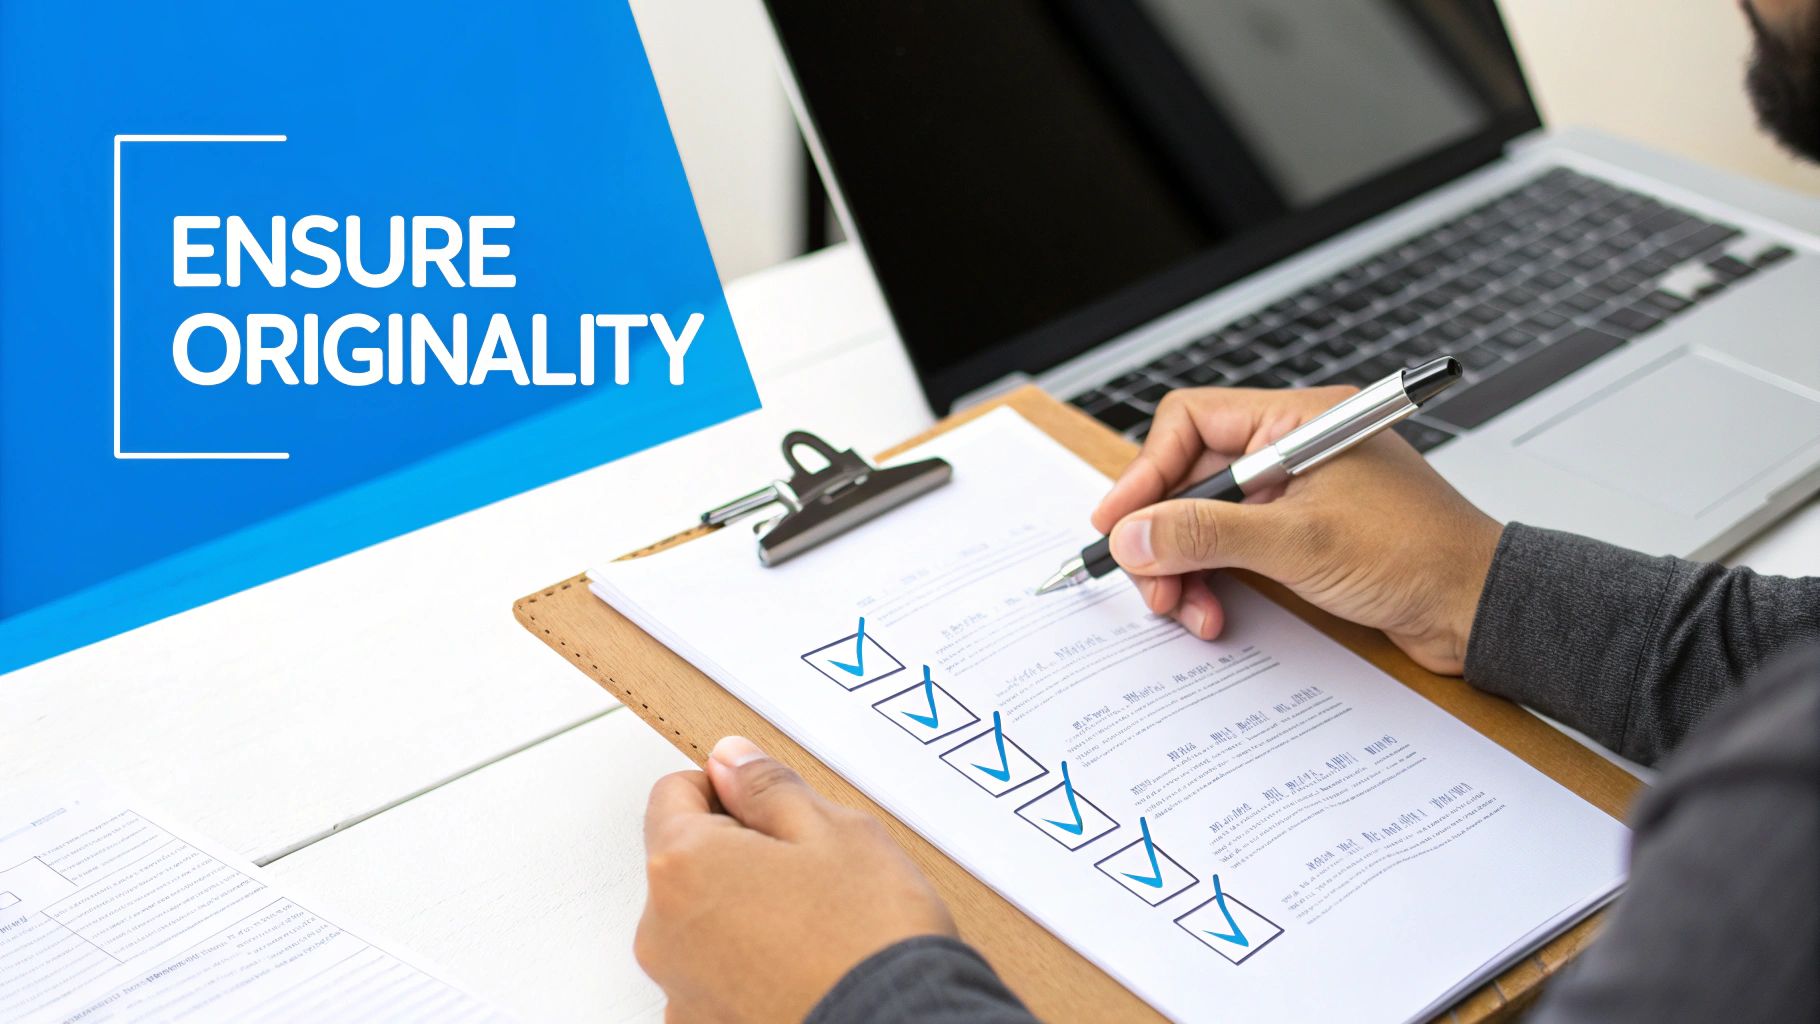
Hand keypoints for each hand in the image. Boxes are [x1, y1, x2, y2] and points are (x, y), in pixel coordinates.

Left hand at [637, 736, 955, 1022]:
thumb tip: (732, 761)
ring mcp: (681, 990)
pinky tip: (803, 965)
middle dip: (737, 854)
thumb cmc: (869, 938)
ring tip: (813, 923)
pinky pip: (717, 976)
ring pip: (703, 922)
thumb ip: (767, 786)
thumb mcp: (833, 829)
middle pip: (686, 862)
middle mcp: (662, 933)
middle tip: (808, 867)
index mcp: (683, 866)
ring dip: (743, 912)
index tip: (770, 804)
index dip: (728, 788)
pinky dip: (749, 965)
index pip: (674, 792)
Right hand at [1090, 386, 1502, 674]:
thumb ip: (1208, 535)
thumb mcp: (1298, 543)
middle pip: (1189, 478)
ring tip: (1186, 609)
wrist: (1478, 609)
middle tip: (1149, 582)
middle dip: (1163, 534)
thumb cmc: (1419, 555)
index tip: (1118, 524)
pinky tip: (1216, 613)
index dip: (1145, 472)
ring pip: (1204, 520)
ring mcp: (1293, 494)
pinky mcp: (1298, 536)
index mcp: (1295, 422)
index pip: (1189, 423)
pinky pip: (1231, 550)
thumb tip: (1134, 534)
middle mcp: (1290, 449)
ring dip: (1184, 567)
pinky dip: (1213, 581)